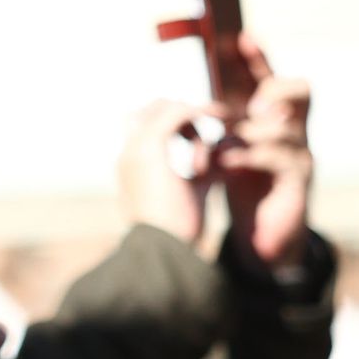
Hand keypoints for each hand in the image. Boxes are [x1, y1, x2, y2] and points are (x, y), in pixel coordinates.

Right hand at [118, 99, 217, 243]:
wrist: (164, 250)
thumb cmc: (179, 232)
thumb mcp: (196, 193)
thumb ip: (208, 171)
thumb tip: (229, 157)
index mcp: (134, 169)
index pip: (148, 129)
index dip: (180, 126)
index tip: (206, 139)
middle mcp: (129, 155)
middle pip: (151, 111)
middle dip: (184, 114)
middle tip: (215, 123)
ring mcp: (135, 149)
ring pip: (164, 108)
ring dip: (194, 115)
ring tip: (221, 124)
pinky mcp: (150, 147)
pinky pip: (178, 113)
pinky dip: (201, 110)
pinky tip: (222, 116)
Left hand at [214, 34, 313, 270]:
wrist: (262, 230)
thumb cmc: (244, 183)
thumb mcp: (229, 145)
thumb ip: (221, 121)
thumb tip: (186, 98)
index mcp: (272, 116)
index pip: (268, 78)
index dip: (257, 58)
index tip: (240, 38)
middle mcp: (293, 129)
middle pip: (299, 90)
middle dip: (272, 90)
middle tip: (249, 108)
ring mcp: (300, 153)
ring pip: (285, 126)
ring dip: (250, 132)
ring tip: (223, 146)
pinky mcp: (299, 179)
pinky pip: (280, 157)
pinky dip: (249, 156)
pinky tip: (226, 162)